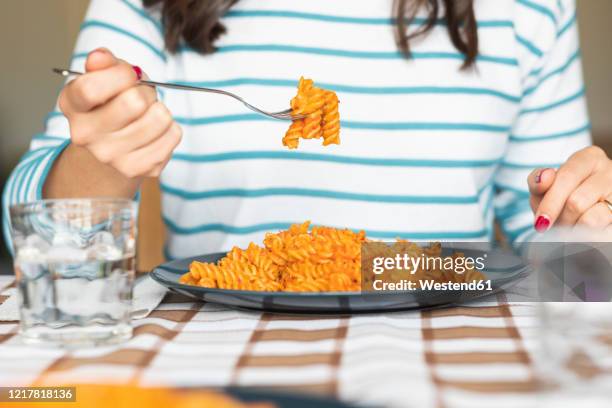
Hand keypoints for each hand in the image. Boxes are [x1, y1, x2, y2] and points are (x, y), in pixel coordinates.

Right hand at [58, 48, 181, 177]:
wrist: (112, 148)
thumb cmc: (111, 104)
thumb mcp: (104, 77)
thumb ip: (104, 63)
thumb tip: (100, 58)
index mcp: (72, 105)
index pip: (91, 88)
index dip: (120, 75)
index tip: (129, 74)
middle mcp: (86, 135)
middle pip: (134, 103)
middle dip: (145, 92)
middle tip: (141, 97)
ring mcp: (112, 157)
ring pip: (159, 118)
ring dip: (161, 110)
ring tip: (148, 114)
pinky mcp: (140, 170)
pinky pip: (173, 135)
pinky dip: (171, 128)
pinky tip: (155, 131)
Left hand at [528, 146, 611, 232]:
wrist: (584, 210)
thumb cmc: (561, 195)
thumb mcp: (545, 187)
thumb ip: (537, 181)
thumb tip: (545, 176)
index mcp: (590, 158)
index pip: (566, 177)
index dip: (550, 202)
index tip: (540, 222)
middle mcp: (610, 171)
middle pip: (576, 202)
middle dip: (560, 219)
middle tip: (550, 228)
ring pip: (591, 220)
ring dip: (573, 229)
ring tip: (570, 225)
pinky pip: (601, 233)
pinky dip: (587, 237)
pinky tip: (583, 232)